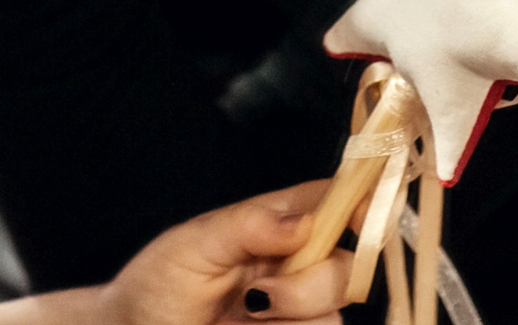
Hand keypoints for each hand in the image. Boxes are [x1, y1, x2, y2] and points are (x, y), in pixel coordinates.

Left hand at [102, 183, 348, 324]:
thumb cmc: (157, 284)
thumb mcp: (193, 244)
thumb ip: (248, 225)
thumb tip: (306, 222)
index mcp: (275, 226)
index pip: (333, 203)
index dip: (359, 204)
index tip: (360, 219)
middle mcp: (294, 268)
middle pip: (347, 267)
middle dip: (313, 282)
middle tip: (259, 295)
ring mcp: (295, 313)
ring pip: (334, 316)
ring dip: (293, 318)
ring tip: (243, 319)